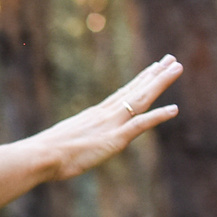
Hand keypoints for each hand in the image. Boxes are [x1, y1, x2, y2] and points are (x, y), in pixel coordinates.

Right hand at [40, 55, 181, 179]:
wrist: (39, 156)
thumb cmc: (44, 154)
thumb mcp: (61, 142)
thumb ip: (72, 140)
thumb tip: (67, 144)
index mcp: (94, 115)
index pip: (122, 93)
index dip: (140, 80)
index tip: (153, 68)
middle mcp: (105, 115)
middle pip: (135, 90)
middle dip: (155, 74)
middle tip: (172, 59)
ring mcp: (111, 125)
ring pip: (141, 100)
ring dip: (160, 84)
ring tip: (177, 68)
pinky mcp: (114, 139)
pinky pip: (141, 124)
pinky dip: (158, 116)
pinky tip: (174, 109)